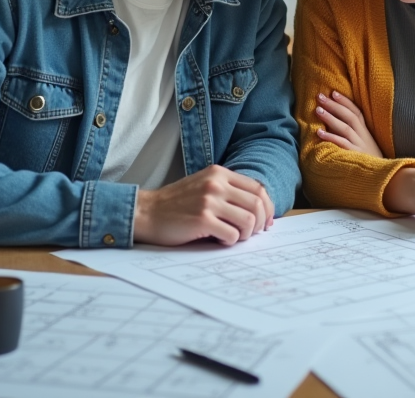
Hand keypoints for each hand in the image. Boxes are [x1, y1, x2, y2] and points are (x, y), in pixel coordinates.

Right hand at [132, 164, 274, 245]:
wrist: (146, 212)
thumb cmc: (176, 204)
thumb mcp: (204, 185)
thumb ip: (228, 191)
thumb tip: (260, 210)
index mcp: (219, 173)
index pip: (258, 188)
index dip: (268, 207)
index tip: (266, 221)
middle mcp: (216, 184)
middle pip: (258, 204)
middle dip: (261, 223)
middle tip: (252, 233)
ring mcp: (209, 201)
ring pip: (249, 220)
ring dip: (246, 234)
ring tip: (235, 237)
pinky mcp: (202, 220)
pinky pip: (232, 235)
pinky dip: (230, 241)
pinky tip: (220, 240)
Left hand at [313, 91, 382, 156]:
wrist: (386, 179)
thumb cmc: (370, 163)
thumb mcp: (366, 146)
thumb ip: (355, 136)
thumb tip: (336, 125)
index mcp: (366, 133)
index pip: (357, 112)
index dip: (345, 101)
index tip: (333, 92)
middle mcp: (364, 137)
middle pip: (349, 117)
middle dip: (334, 105)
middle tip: (319, 96)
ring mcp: (360, 146)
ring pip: (345, 128)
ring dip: (331, 117)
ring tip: (317, 110)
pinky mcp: (356, 156)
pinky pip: (342, 145)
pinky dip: (331, 137)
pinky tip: (319, 132)